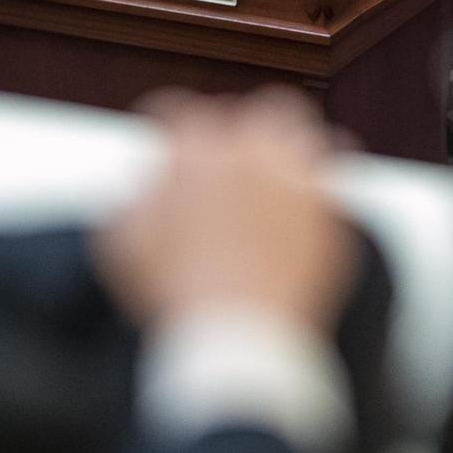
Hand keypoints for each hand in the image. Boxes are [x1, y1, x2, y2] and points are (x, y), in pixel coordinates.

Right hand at [95, 87, 357, 336]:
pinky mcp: (326, 221)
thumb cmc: (175, 298)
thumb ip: (129, 204)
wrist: (235, 342)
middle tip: (225, 143)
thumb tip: (141, 192)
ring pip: (304, 132)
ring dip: (286, 141)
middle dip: (237, 120)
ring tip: (276, 158)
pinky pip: (331, 185)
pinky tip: (305, 199)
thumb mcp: (121, 247)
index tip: (162, 130)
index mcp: (197, 157)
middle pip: (254, 109)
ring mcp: (295, 187)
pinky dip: (316, 187)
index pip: (179, 111)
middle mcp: (251, 159)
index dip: (164, 116)